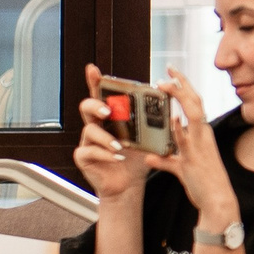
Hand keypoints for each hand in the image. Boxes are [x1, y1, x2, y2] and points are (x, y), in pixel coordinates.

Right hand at [73, 64, 154, 200]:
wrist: (130, 184)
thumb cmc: (137, 158)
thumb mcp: (148, 138)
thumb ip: (154, 122)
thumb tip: (169, 103)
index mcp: (111, 117)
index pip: (101, 95)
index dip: (95, 81)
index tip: (94, 69)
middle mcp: (97, 125)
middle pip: (87, 106)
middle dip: (96, 105)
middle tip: (108, 110)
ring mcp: (88, 141)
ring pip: (89, 130)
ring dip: (106, 137)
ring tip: (120, 146)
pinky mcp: (84, 157)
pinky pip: (89, 151)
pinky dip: (104, 154)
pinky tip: (117, 157)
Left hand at [143, 71, 236, 230]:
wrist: (218, 202)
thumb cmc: (204, 184)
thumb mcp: (182, 169)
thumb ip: (166, 160)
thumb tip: (151, 156)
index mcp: (202, 135)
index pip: (195, 104)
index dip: (185, 87)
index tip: (173, 74)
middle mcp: (202, 136)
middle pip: (195, 102)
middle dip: (182, 84)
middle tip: (169, 69)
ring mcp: (199, 146)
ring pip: (193, 114)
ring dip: (180, 97)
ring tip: (165, 84)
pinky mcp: (193, 158)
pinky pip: (184, 141)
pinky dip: (178, 128)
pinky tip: (171, 117)